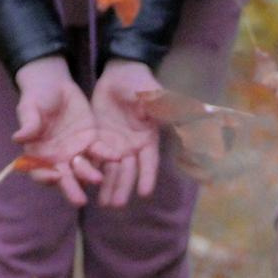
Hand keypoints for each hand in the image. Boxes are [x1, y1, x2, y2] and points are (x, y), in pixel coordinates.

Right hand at [12, 57, 101, 206]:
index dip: (45, 178)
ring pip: (83, 169)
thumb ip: (28, 124)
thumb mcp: (29, 108)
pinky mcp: (90, 141)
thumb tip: (17, 138)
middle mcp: (57, 159)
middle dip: (71, 189)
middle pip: (64, 178)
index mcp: (38, 155)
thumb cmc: (36, 98)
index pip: (40, 172)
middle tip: (80, 201)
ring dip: (90, 175)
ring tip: (99, 179)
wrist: (53, 85)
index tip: (55, 177)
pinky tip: (115, 157)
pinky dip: (106, 156)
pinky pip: (99, 152)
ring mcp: (75, 152)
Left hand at [87, 59, 161, 207]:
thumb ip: (167, 110)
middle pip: (127, 171)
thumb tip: (193, 118)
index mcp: (148, 139)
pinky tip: (83, 182)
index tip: (144, 193)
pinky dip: (90, 169)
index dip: (147, 177)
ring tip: (102, 202)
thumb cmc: (140, 83)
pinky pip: (94, 157)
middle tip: (116, 204)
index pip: (149, 163)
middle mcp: (132, 147)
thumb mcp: (154, 97)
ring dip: (107, 185)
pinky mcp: (98, 139)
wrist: (118, 73)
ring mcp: (114, 144)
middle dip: (122, 187)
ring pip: (110, 169)